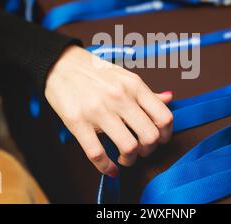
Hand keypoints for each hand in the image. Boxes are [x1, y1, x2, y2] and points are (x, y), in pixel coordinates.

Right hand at [45, 46, 172, 176]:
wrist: (60, 63)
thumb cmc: (94, 71)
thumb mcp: (125, 76)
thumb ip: (147, 92)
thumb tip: (169, 98)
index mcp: (134, 86)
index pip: (164, 117)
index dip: (166, 136)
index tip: (159, 141)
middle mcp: (119, 97)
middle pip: (150, 136)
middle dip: (148, 151)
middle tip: (140, 151)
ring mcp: (98, 110)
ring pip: (128, 147)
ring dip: (129, 160)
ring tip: (124, 157)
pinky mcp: (77, 122)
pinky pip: (97, 154)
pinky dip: (106, 167)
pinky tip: (108, 167)